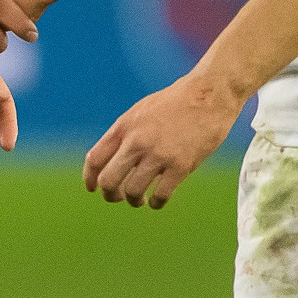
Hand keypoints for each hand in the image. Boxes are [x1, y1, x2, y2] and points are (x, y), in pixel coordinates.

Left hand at [83, 72, 243, 208]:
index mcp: (124, 127)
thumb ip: (125, 134)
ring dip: (134, 201)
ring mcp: (158, 154)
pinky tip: (158, 200)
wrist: (208, 95)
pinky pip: (160, 195)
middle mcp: (136, 142)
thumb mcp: (141, 111)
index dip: (89, 179)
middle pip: (108, 181)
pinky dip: (156, 203)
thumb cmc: (175, 102)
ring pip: (132, 192)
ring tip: (141, 199)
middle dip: (110, 195)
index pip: (94, 159)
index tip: (92, 188)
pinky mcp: (180, 165)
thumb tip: (112, 158)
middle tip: (118, 197)